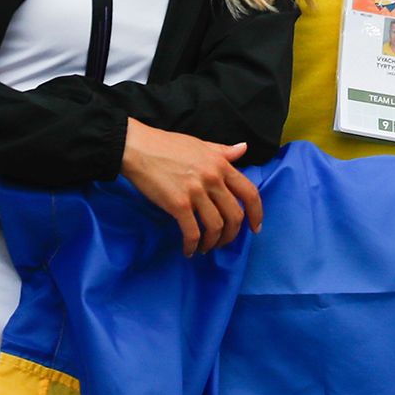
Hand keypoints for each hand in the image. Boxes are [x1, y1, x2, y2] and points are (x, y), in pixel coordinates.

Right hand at [121, 121, 261, 255]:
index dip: (256, 213)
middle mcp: (213, 178)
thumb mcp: (200, 144)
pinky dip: (192, 245)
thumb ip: (223, 151)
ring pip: (216, 227)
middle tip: (224, 242)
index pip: (249, 192)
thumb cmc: (167, 145)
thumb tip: (243, 148)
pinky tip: (188, 250)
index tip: (255, 228)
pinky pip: (192, 232)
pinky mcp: (178, 204)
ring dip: (213, 243)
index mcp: (221, 164)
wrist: (138, 148)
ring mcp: (196, 192)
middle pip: (235, 215)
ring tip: (205, 247)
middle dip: (232, 235)